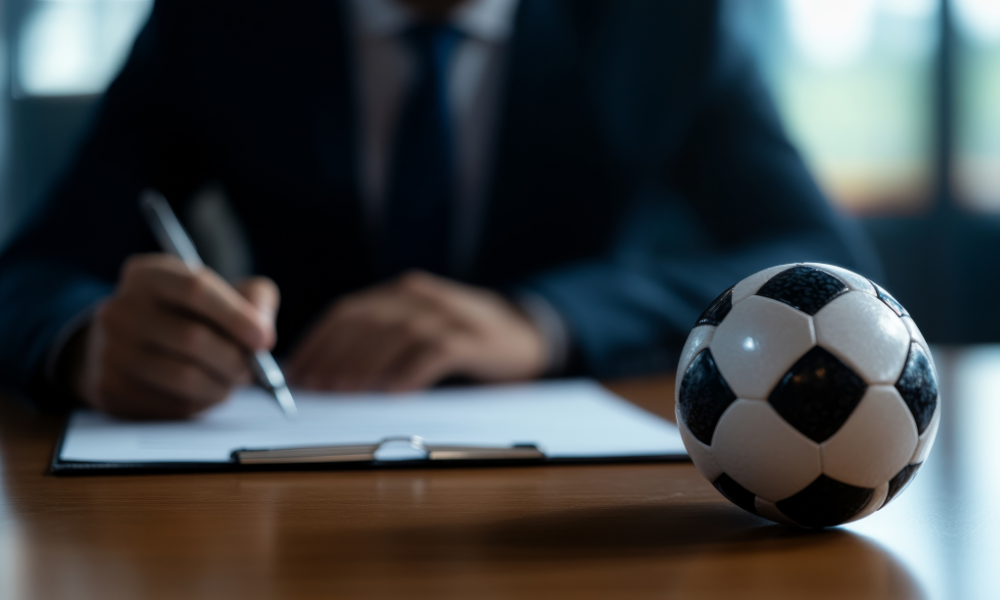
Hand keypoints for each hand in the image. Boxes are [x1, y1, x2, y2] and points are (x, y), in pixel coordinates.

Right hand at [71, 254, 278, 418]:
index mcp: (148, 275)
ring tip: (231, 381)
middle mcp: (120, 309)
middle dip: (234, 359)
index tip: (264, 340)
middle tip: (251, 370)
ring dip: (221, 385)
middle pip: (191, 338)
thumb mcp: (223, 292)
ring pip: (183, 377)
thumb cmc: (189, 315)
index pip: (195, 289)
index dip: (236, 316)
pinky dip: (200, 403)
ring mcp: (109, 351)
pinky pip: (170, 404)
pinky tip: (205, 392)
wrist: (130, 345)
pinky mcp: (111, 390)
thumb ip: (255, 299)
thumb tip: (263, 334)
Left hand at [286, 271, 548, 391]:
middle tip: (316, 386)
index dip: (319, 340)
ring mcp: (450, 314)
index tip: (297, 371)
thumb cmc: (464, 340)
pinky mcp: (475, 338)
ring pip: (397, 334)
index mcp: (403, 292)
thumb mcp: (421, 330)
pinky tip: (393, 393)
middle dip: (335, 355)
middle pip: (368, 321)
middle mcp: (422, 296)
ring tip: (345, 392)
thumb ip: (382, 341)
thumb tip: (328, 374)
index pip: (348, 311)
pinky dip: (411, 372)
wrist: (528, 334)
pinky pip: (436, 352)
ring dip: (365, 365)